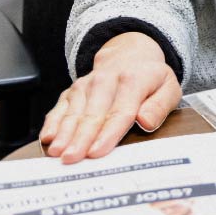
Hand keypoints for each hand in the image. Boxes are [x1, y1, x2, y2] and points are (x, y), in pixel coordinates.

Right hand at [39, 32, 179, 163]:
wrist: (129, 56)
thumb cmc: (151, 80)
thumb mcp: (169, 88)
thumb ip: (160, 106)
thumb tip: (146, 122)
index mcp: (133, 81)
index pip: (120, 112)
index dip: (108, 134)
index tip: (97, 152)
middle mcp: (105, 80)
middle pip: (92, 115)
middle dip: (81, 138)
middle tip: (72, 158)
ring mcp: (85, 85)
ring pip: (73, 113)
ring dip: (64, 133)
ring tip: (57, 153)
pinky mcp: (72, 92)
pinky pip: (59, 109)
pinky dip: (52, 123)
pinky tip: (47, 138)